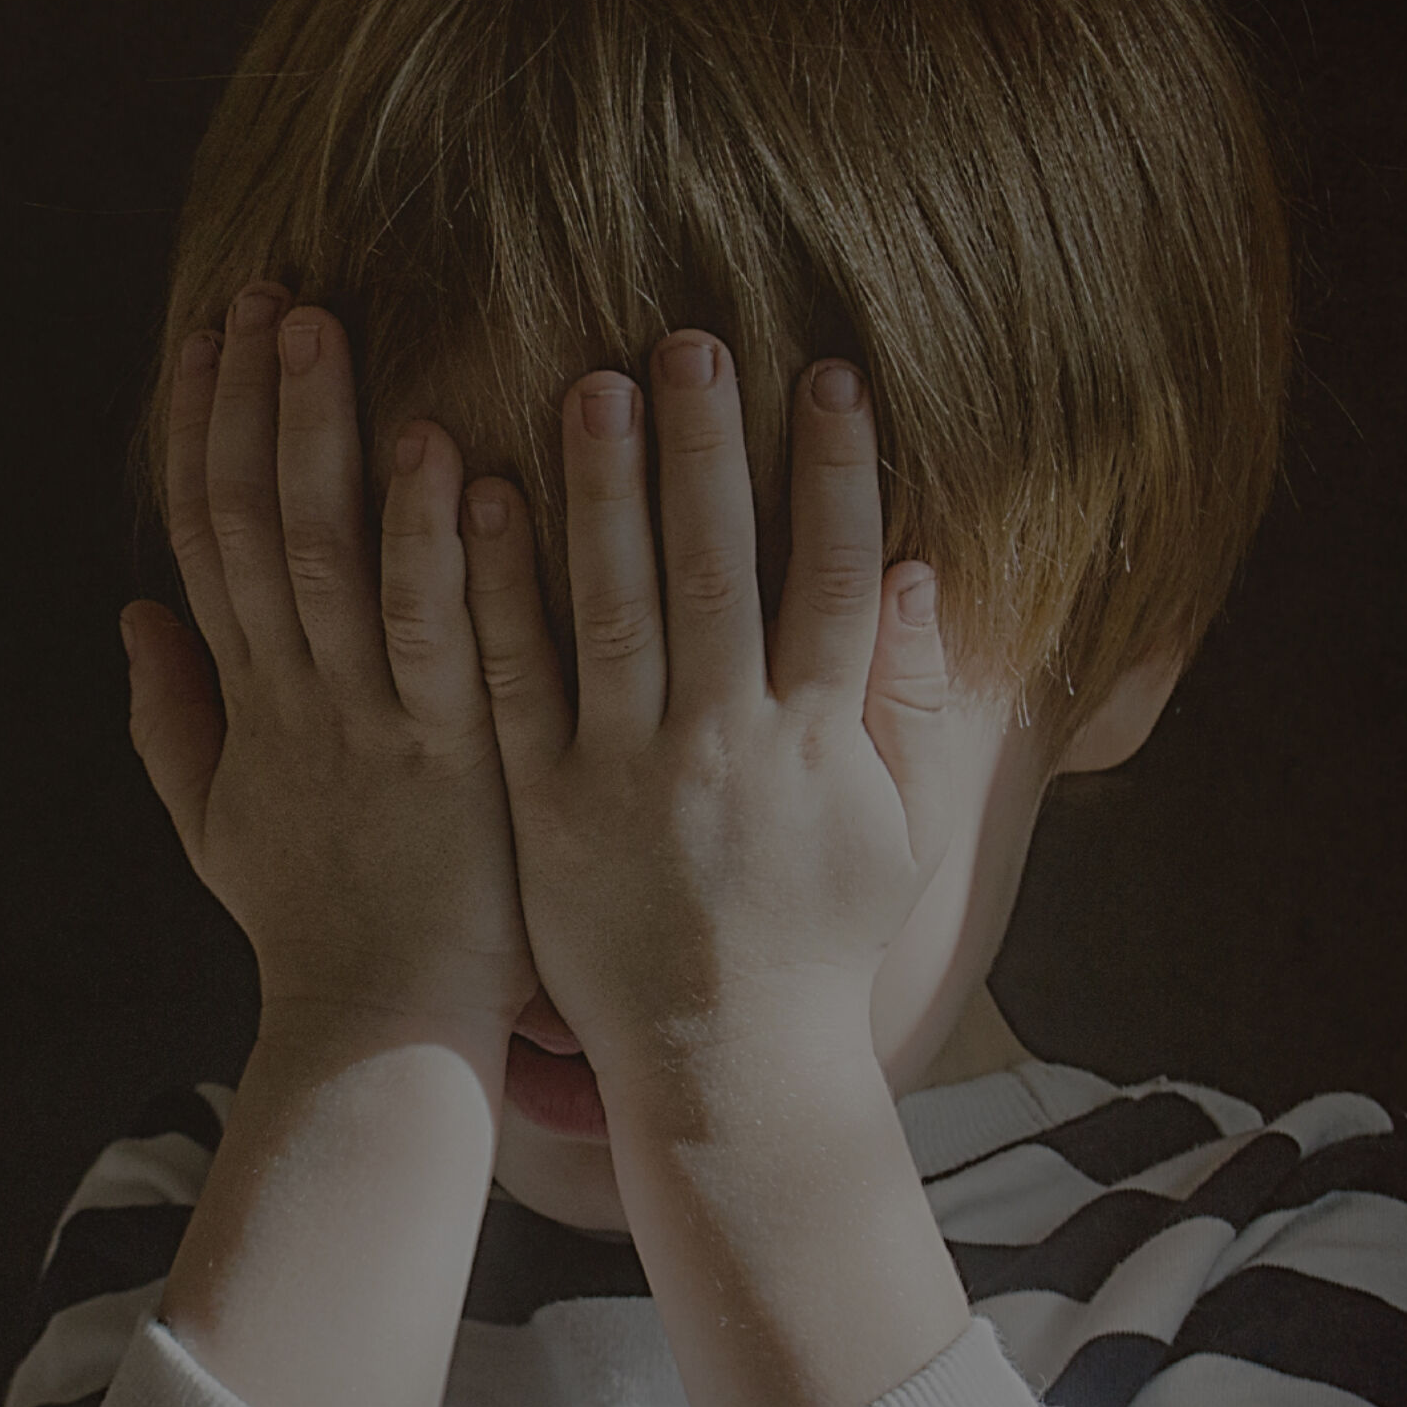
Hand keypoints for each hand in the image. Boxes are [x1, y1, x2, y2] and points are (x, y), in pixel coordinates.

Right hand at [123, 287, 533, 1045]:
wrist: (379, 1032)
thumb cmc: (318, 929)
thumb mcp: (221, 823)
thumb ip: (172, 718)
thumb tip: (131, 613)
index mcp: (249, 700)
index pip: (209, 536)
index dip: (203, 431)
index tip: (207, 334)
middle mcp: (296, 696)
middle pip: (255, 522)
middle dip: (254, 402)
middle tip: (268, 291)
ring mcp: (369, 722)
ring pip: (328, 556)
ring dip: (325, 436)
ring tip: (328, 331)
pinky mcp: (449, 757)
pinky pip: (434, 633)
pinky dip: (430, 542)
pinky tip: (440, 453)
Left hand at [456, 334, 976, 1097]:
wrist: (724, 1064)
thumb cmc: (813, 940)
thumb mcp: (894, 827)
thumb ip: (908, 699)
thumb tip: (922, 571)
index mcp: (812, 741)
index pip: (832, 578)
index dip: (835, 473)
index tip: (829, 374)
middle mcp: (721, 746)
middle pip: (718, 570)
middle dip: (707, 451)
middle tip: (690, 343)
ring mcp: (625, 774)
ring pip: (614, 608)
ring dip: (604, 492)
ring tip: (592, 383)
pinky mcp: (544, 805)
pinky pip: (516, 681)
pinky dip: (501, 590)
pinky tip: (485, 499)